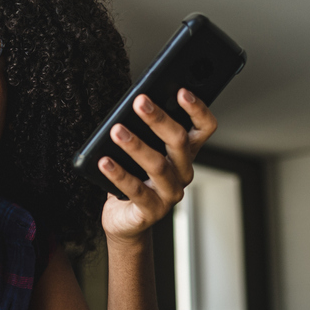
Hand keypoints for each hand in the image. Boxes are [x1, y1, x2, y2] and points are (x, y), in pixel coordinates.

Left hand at [99, 89, 217, 242]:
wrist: (125, 219)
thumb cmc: (135, 176)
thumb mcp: (144, 149)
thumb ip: (146, 129)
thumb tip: (136, 102)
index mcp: (186, 152)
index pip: (204, 127)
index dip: (198, 109)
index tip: (181, 91)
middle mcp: (183, 171)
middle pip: (180, 141)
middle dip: (159, 119)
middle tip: (140, 102)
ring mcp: (170, 193)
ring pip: (158, 165)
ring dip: (136, 145)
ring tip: (117, 131)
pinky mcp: (152, 210)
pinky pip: (136, 190)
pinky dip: (119, 174)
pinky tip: (104, 161)